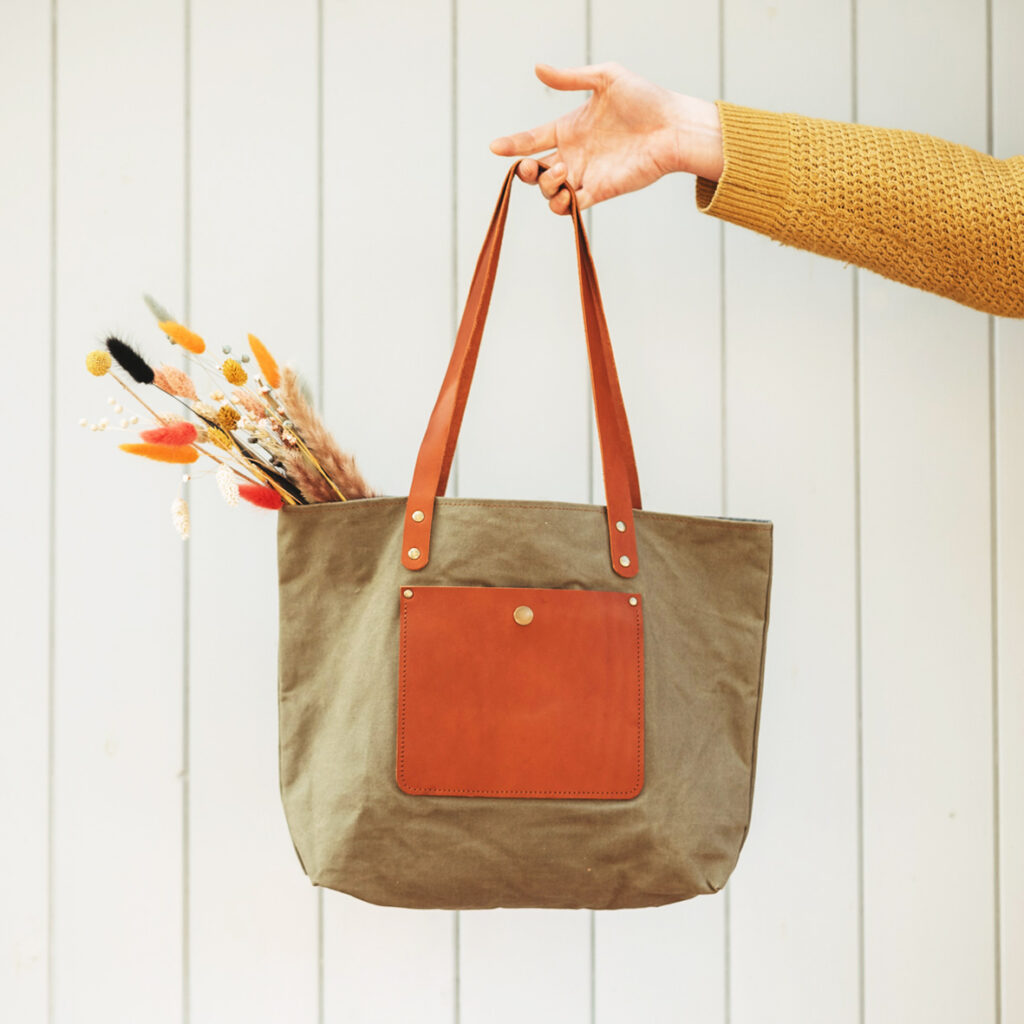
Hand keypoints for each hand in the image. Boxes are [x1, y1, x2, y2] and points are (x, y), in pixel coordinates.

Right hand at [489, 62, 722, 214]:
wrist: (672, 127)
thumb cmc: (645, 99)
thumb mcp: (606, 78)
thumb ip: (570, 78)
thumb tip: (538, 68)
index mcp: (569, 128)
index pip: (531, 139)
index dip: (511, 145)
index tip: (495, 147)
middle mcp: (572, 154)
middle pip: (534, 172)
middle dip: (524, 172)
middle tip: (530, 165)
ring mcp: (584, 175)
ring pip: (548, 192)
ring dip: (547, 185)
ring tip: (564, 172)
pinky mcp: (599, 192)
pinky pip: (570, 207)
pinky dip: (562, 204)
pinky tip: (568, 191)